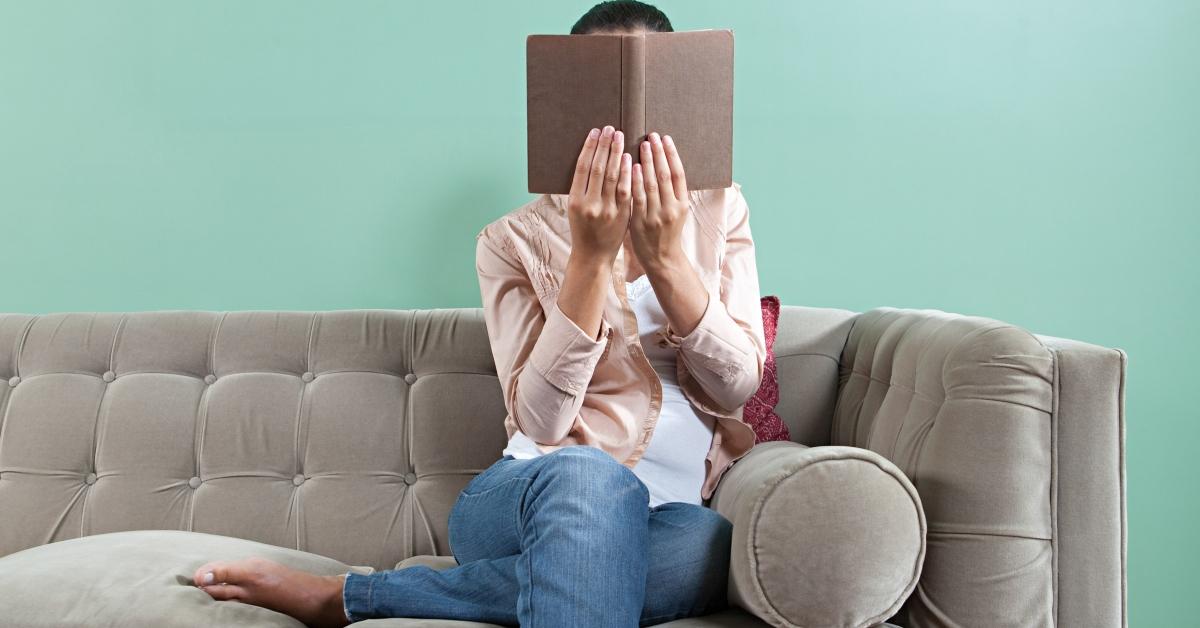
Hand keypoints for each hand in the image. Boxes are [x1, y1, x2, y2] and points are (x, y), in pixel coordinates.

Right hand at [566, 125, 632, 264]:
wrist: (593, 257)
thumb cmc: (583, 230)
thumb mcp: (575, 209)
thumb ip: (583, 189)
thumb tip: (591, 159)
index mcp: (574, 201)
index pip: (582, 168)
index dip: (590, 147)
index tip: (595, 132)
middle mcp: (589, 204)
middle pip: (598, 169)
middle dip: (605, 146)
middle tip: (610, 129)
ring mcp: (606, 210)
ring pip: (612, 177)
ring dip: (616, 154)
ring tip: (620, 137)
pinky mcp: (621, 216)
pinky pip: (625, 190)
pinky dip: (627, 173)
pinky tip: (629, 159)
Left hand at [630, 131, 688, 271]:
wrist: (662, 259)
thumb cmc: (666, 233)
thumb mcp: (675, 212)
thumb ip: (670, 192)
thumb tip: (662, 165)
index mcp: (682, 204)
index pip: (678, 173)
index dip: (672, 154)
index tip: (665, 138)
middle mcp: (672, 208)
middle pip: (665, 175)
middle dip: (658, 153)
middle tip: (651, 136)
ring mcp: (657, 215)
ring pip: (652, 184)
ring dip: (647, 162)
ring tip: (642, 145)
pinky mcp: (642, 222)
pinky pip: (638, 197)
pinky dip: (636, 180)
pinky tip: (633, 167)